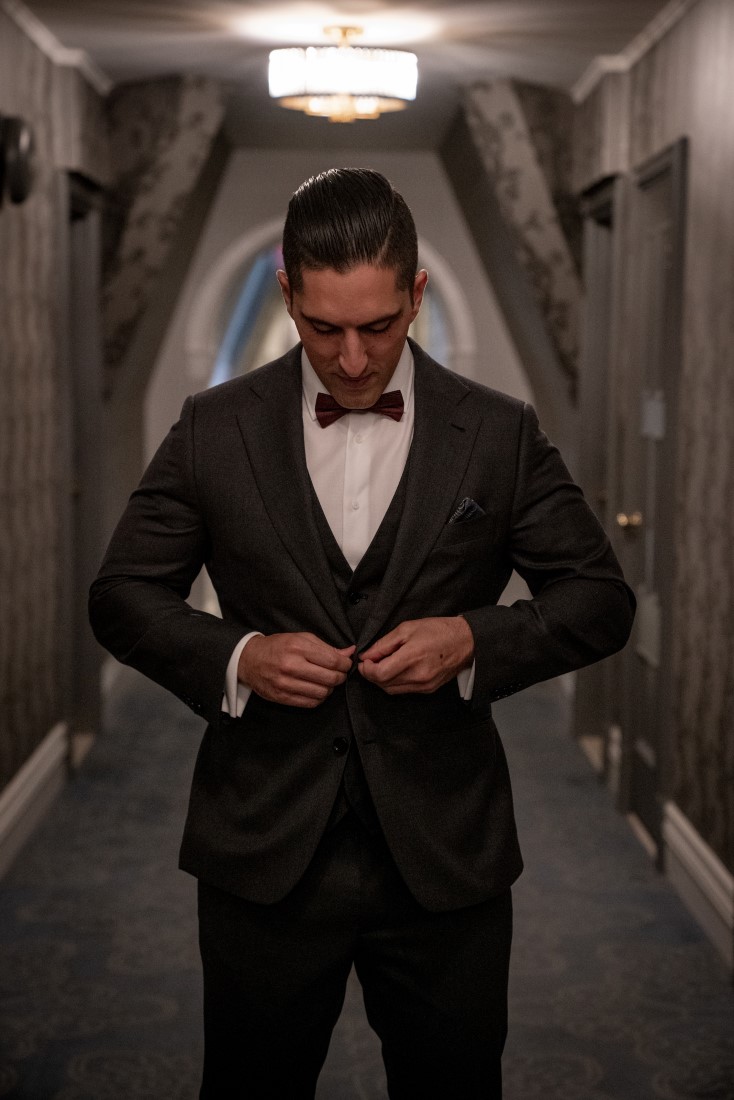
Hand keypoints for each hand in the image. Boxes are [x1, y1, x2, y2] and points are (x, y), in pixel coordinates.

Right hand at [238, 633, 355, 707]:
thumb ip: (326, 647)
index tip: (346, 664)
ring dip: (330, 689)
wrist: (249, 660)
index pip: (332, 661)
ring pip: (322, 693)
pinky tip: (317, 690)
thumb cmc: (278, 646)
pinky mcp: (282, 697)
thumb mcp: (301, 638)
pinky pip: (310, 703)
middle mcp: (291, 665)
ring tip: (326, 682)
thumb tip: (349, 652)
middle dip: (340, 677)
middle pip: (330, 678)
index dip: (345, 664)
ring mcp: (285, 683)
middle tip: (339, 674)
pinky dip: (319, 698)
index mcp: (297, 647)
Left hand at [358, 616, 473, 694]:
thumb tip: (367, 655)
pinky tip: (395, 671)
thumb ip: (384, 644)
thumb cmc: (437, 631)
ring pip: (392, 690)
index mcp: (412, 657)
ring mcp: (424, 686)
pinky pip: (404, 691)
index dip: (366, 670)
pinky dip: (394, 683)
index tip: (364, 661)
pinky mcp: (428, 690)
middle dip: (371, 675)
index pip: (379, 674)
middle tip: (370, 662)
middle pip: (383, 684)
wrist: (465, 642)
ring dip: (381, 680)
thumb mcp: (407, 628)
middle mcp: (418, 676)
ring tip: (382, 666)